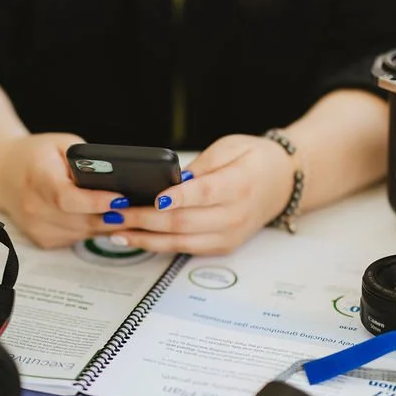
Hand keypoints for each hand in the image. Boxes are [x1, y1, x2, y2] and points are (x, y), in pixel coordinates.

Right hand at [0, 133, 130, 247]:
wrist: (3, 173)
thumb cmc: (37, 155)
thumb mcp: (62, 144)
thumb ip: (87, 160)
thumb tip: (118, 177)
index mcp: (37, 179)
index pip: (67, 198)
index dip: (96, 201)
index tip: (122, 198)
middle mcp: (34, 208)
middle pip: (81, 220)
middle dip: (115, 216)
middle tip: (144, 210)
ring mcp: (37, 227)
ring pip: (84, 233)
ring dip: (109, 226)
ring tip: (134, 214)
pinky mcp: (42, 240)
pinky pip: (77, 238)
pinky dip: (93, 230)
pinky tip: (108, 219)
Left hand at [110, 134, 295, 254]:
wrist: (282, 183)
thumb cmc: (253, 160)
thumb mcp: (230, 147)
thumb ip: (201, 165)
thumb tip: (169, 181)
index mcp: (239, 185)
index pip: (204, 193)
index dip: (178, 197)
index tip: (153, 197)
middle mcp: (234, 216)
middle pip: (184, 221)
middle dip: (144, 218)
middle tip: (115, 212)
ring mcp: (228, 236)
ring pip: (180, 241)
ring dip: (143, 238)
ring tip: (114, 230)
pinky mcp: (221, 247)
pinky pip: (184, 249)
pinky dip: (156, 245)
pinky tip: (133, 237)